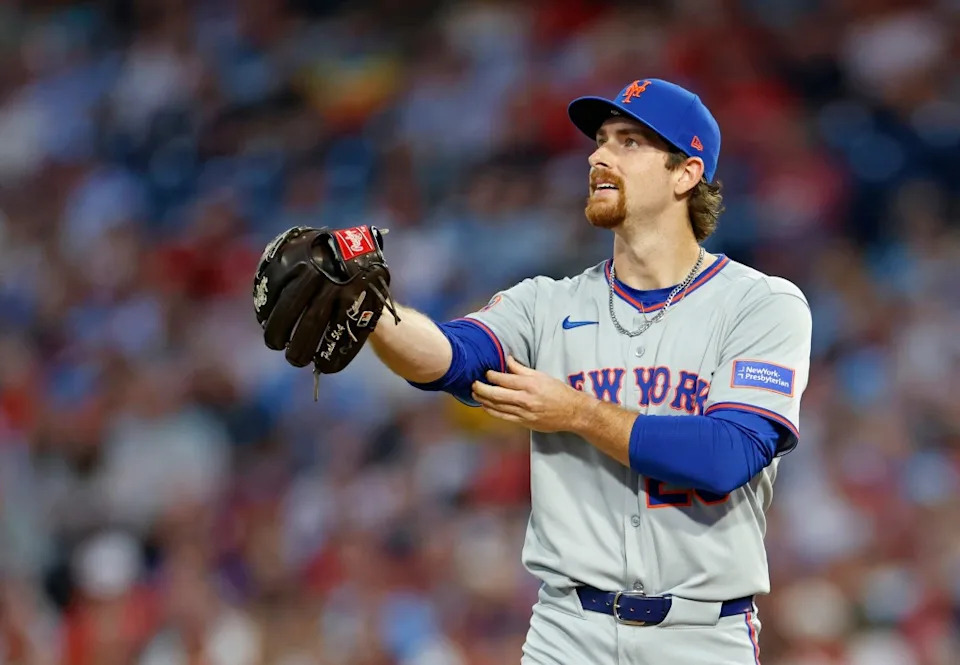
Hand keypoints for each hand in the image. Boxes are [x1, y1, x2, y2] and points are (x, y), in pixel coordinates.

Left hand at [472, 356, 590, 432]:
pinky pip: (503, 417)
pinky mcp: (524, 422)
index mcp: (530, 384)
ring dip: (483, 400)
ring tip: (475, 394)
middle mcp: (525, 399)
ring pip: (497, 407)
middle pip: (496, 394)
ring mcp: (524, 412)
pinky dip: (492, 412)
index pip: (504, 379)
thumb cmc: (558, 391)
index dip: (491, 376)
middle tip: (473, 384)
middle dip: (481, 389)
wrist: (572, 412)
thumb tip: (507, 359)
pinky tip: (485, 407)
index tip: (485, 373)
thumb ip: (522, 369)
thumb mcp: (541, 375)